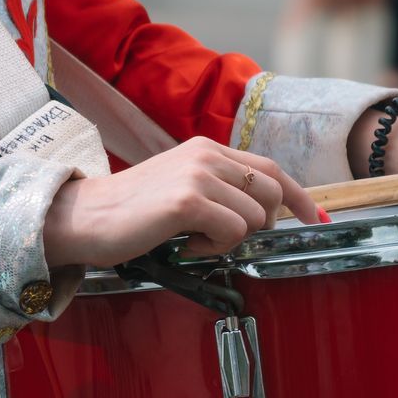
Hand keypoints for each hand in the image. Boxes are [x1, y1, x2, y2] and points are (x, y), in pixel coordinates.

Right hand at [42, 138, 321, 269]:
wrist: (84, 217)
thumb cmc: (131, 212)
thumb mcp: (182, 187)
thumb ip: (220, 190)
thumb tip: (264, 214)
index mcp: (207, 149)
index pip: (272, 168)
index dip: (298, 197)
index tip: (314, 218)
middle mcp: (206, 155)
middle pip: (273, 192)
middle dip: (263, 225)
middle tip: (226, 238)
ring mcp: (198, 175)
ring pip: (255, 217)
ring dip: (232, 240)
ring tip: (196, 240)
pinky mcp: (188, 201)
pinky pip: (233, 232)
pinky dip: (216, 248)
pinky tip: (187, 245)